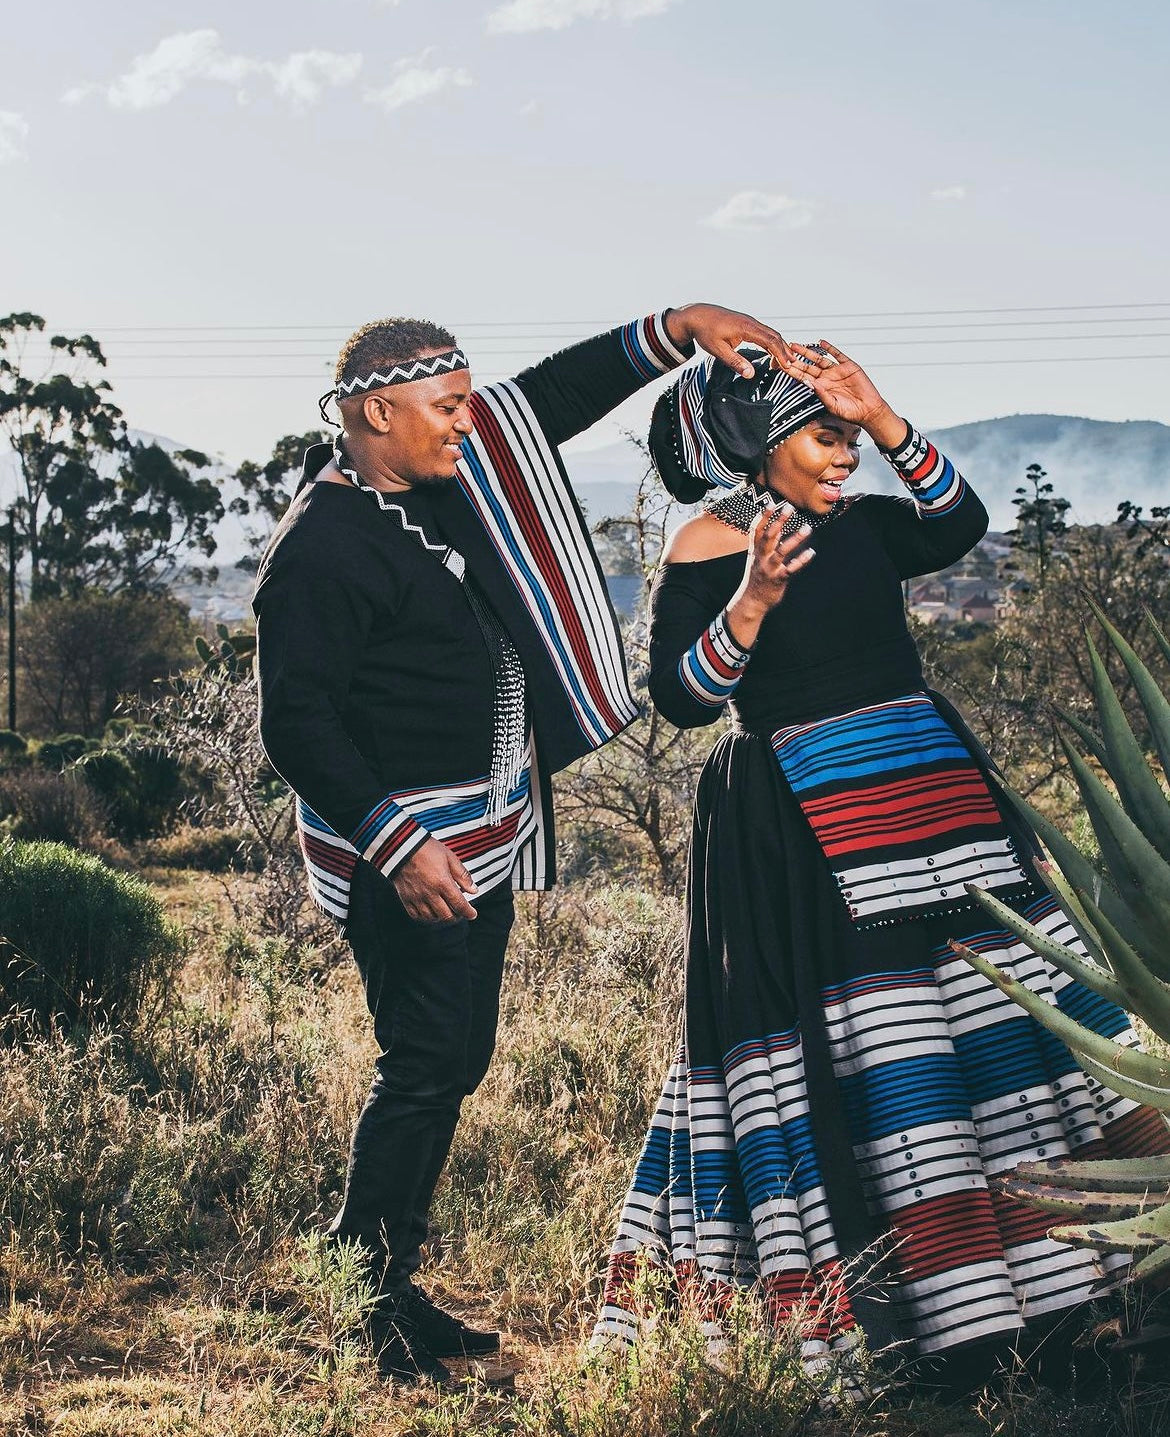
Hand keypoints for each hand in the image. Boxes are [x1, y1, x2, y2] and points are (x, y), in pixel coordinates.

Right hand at [392, 837, 477, 921]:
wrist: (403, 846)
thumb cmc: (427, 849)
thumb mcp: (450, 858)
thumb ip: (462, 875)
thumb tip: (474, 890)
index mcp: (442, 882)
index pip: (459, 904)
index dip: (468, 912)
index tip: (472, 914)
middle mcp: (429, 892)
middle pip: (446, 915)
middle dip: (457, 917)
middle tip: (460, 912)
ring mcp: (416, 897)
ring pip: (432, 918)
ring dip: (442, 918)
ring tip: (446, 911)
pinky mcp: (406, 898)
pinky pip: (416, 915)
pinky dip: (426, 917)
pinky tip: (431, 912)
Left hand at [665, 304, 792, 377]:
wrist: (698, 316)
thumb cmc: (706, 333)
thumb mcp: (718, 350)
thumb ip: (735, 362)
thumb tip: (750, 374)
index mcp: (746, 328)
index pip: (770, 340)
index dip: (780, 353)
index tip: (787, 366)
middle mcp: (751, 322)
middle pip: (774, 336)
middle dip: (784, 351)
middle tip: (792, 366)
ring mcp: (750, 322)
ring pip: (770, 334)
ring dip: (780, 347)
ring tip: (786, 361)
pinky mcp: (747, 324)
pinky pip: (764, 333)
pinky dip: (772, 343)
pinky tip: (773, 352)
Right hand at [725, 503, 816, 646]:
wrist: (751, 602)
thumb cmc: (757, 577)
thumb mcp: (758, 558)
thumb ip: (768, 543)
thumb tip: (776, 526)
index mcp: (755, 551)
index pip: (756, 530)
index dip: (763, 517)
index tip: (771, 503)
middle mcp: (761, 558)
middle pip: (768, 536)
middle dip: (778, 521)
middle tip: (789, 507)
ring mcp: (769, 569)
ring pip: (781, 552)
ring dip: (795, 539)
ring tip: (808, 528)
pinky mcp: (778, 580)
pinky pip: (790, 569)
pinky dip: (800, 561)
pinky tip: (811, 553)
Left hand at [778, 341, 906, 445]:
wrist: (868, 410)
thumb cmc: (850, 412)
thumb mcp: (833, 406)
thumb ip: (821, 394)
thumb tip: (810, 383)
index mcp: (820, 388)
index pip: (803, 378)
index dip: (792, 371)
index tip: (781, 365)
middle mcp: (826, 378)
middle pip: (807, 366)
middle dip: (795, 358)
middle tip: (783, 350)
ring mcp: (837, 371)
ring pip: (819, 358)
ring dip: (807, 351)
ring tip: (795, 344)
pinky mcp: (849, 366)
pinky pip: (837, 354)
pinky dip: (829, 347)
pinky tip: (820, 342)